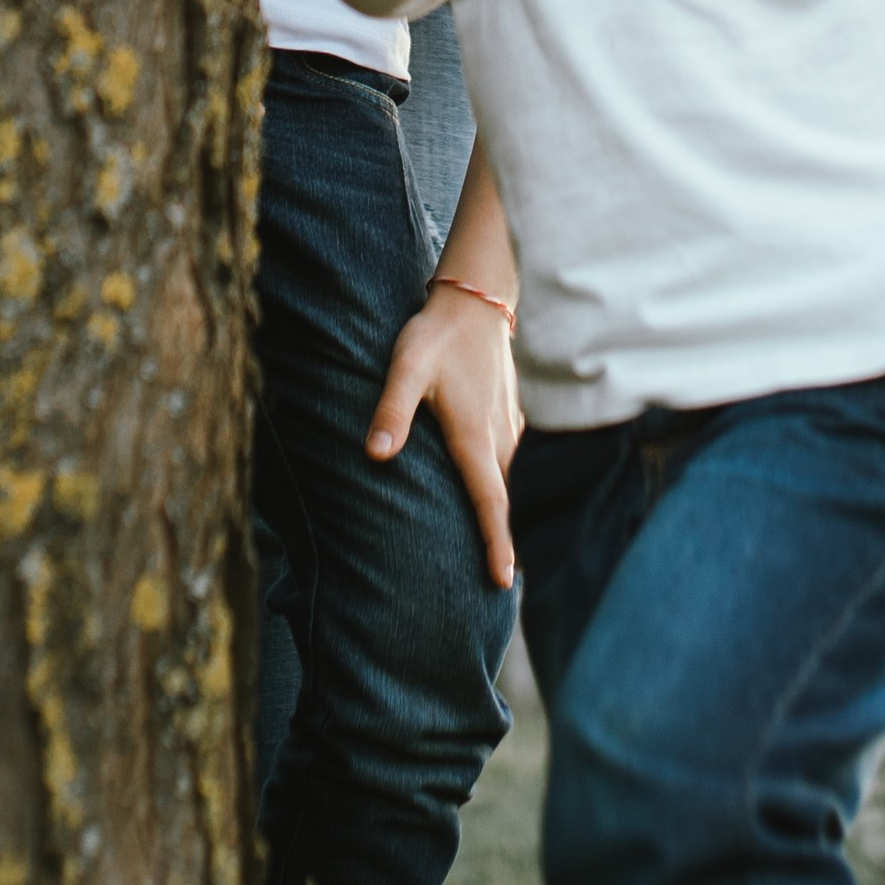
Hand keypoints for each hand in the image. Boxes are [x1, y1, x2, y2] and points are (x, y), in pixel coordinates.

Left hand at [368, 285, 521, 589]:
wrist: (476, 299)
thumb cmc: (436, 336)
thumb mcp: (406, 368)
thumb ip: (391, 411)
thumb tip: (376, 454)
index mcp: (475, 436)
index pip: (490, 501)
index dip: (496, 543)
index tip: (504, 580)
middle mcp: (498, 437)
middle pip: (502, 500)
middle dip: (501, 540)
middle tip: (499, 584)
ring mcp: (508, 426)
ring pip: (506, 481)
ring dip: (501, 513)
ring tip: (497, 550)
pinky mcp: (508, 415)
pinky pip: (507, 462)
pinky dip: (499, 485)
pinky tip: (490, 492)